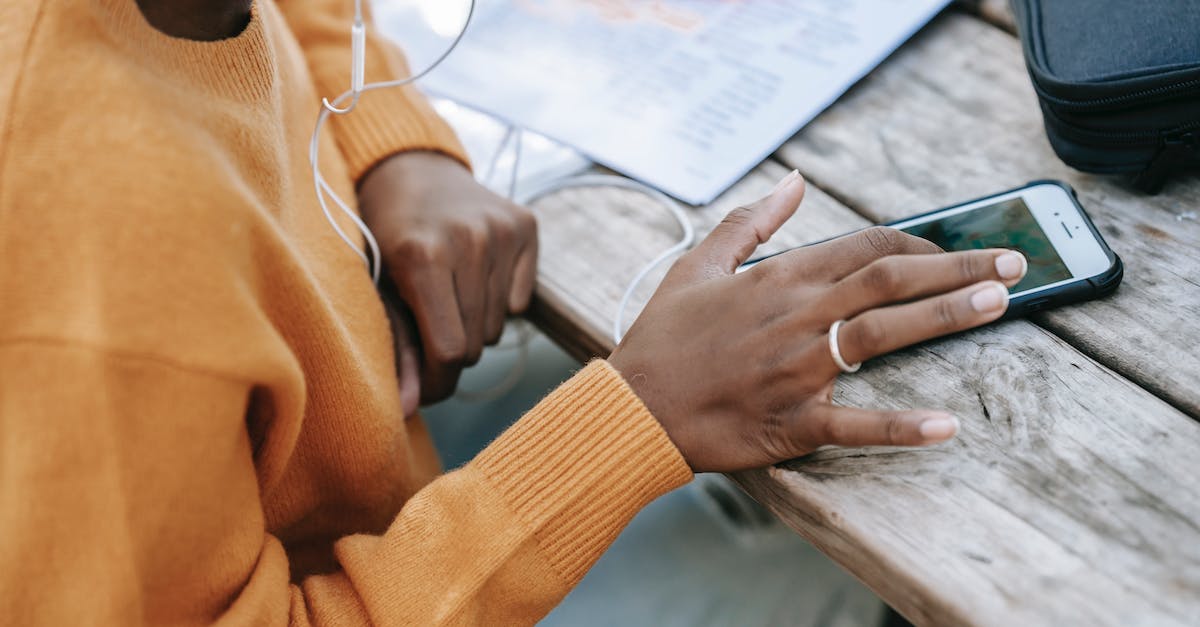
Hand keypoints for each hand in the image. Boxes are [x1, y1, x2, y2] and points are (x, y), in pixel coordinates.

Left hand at [359, 151, 538, 404]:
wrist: (409, 167)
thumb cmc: (382, 234)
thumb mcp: (377, 289)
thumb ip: (397, 350)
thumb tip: (408, 411)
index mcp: (423, 256)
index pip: (448, 351)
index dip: (437, 381)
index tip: (425, 383)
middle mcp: (468, 239)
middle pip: (474, 345)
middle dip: (451, 352)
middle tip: (428, 327)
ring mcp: (501, 230)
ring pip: (497, 328)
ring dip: (473, 326)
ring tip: (447, 295)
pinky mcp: (525, 225)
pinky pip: (519, 302)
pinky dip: (498, 302)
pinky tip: (473, 275)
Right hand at [608, 171, 1028, 471]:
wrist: (632, 407)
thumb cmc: (663, 337)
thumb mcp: (698, 264)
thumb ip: (750, 221)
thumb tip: (794, 182)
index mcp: (777, 279)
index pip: (864, 248)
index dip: (918, 246)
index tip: (953, 250)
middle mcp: (795, 318)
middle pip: (888, 282)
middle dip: (956, 269)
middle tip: (1013, 265)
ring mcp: (796, 371)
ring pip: (882, 335)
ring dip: (945, 317)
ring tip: (999, 303)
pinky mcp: (791, 422)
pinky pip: (854, 425)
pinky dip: (900, 426)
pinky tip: (945, 426)